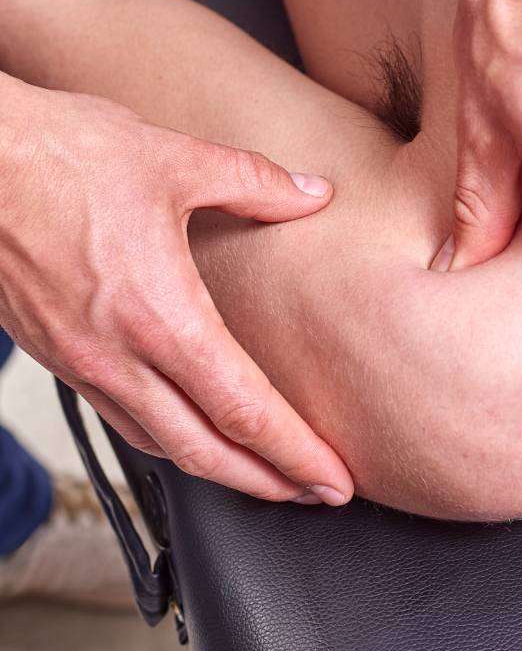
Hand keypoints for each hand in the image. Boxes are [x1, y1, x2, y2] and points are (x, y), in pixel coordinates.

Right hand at [0, 76, 351, 504]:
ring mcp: (83, 364)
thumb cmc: (58, 154)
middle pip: (207, 451)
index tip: (334, 479)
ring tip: (269, 478)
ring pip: (163, 446)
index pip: (243, 409)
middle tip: (319, 496)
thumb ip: (256, 184)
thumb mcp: (174, 160)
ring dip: (223, 472)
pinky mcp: (58, 358)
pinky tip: (194, 436)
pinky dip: (171, 443)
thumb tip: (314, 194)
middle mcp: (118, 356)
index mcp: (159, 315)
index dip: (296, 453)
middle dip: (271, 483)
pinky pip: (124, 422)